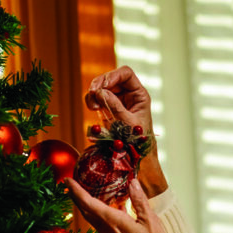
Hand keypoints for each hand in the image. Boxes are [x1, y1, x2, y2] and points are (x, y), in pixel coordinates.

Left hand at [65, 176, 186, 232]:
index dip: (76, 190)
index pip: (88, 203)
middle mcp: (106, 231)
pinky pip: (100, 227)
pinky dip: (97, 216)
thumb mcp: (150, 221)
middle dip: (76, 196)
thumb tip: (132, 183)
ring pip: (92, 219)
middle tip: (70, 184)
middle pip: (86, 211)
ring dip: (86, 206)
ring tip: (85, 195)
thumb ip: (140, 201)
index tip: (67, 180)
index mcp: (113, 221)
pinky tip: (106, 213)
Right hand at [85, 66, 167, 195]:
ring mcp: (118, 100)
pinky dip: (92, 100)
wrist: (138, 158)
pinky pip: (97, 99)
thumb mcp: (127, 124)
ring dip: (94, 93)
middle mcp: (129, 95)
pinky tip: (92, 108)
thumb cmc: (139, 142)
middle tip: (92, 95)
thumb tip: (100, 92)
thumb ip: (114, 106)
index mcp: (139, 95)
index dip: (112, 75)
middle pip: (110, 78)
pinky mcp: (108, 108)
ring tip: (92, 106)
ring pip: (102, 87)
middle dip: (99, 84)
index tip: (102, 86)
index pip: (126, 74)